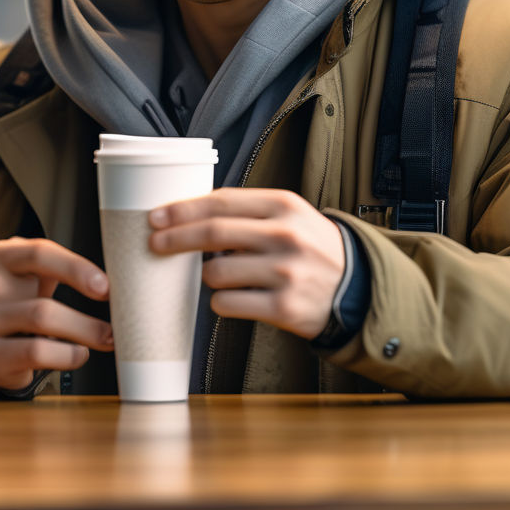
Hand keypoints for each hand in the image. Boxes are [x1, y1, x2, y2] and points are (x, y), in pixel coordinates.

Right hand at [0, 236, 113, 391]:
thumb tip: (119, 279)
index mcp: (3, 255)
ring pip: (41, 328)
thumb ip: (66, 268)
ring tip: (105, 339)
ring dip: (83, 335)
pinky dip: (66, 356)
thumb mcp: (37, 273)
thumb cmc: (24, 297)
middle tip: (115, 327)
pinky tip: (78, 354)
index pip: (40, 253)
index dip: (76, 268)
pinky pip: (36, 353)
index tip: (105, 286)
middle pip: (44, 302)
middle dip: (86, 320)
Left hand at [148, 188, 344, 338]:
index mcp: (284, 206)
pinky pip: (227, 304)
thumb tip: (191, 212)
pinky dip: (222, 301)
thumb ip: (248, 212)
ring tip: (224, 275)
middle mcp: (285, 236)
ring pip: (216, 272)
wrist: (356, 288)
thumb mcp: (290, 216)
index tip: (158, 215)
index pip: (222, 201)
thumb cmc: (312, 248)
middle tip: (154, 242)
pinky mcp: (283, 307)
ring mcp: (284, 272)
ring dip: (208, 275)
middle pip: (213, 233)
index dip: (184, 208)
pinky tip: (236, 297)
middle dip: (175, 238)